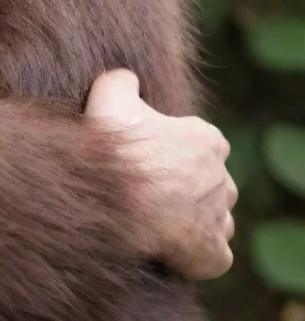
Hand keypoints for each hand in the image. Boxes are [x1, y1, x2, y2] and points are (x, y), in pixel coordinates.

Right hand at [85, 69, 236, 281]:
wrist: (115, 196)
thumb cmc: (117, 144)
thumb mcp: (110, 92)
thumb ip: (123, 80)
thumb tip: (127, 78)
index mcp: (206, 139)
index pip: (204, 139)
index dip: (178, 144)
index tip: (153, 150)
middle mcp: (221, 178)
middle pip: (214, 179)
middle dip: (192, 182)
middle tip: (154, 185)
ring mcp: (218, 217)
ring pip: (217, 216)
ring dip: (198, 217)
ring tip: (163, 217)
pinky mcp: (212, 253)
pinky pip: (214, 253)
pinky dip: (198, 251)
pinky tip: (173, 245)